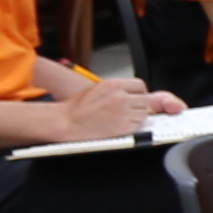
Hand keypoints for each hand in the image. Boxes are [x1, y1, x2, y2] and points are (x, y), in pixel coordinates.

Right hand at [48, 77, 170, 139]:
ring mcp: (124, 113)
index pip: (140, 85)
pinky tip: (120, 126)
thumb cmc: (77, 108)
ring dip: (137, 117)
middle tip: (131, 111)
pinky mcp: (124, 127)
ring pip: (144, 114)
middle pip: (145, 100)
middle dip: (140, 106)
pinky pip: (138, 126)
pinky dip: (132, 127)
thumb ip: (117, 89)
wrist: (67, 122)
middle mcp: (121, 97)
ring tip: (123, 119)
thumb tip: (131, 92)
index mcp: (114, 85)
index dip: (140, 93)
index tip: (137, 98)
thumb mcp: (98, 88)